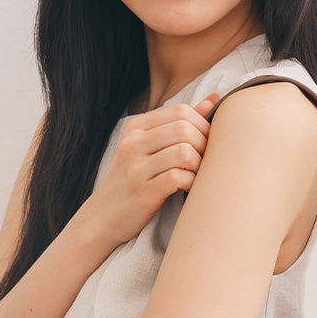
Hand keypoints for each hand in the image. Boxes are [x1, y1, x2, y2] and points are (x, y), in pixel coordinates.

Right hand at [78, 92, 221, 248]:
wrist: (101, 218)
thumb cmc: (132, 180)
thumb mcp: (148, 147)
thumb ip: (179, 124)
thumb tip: (215, 99)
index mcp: (136, 127)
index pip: (181, 111)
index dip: (203, 126)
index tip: (206, 144)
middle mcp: (133, 143)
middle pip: (185, 129)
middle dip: (204, 145)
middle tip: (206, 161)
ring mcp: (136, 168)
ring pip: (184, 152)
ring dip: (199, 165)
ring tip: (197, 174)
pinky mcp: (143, 192)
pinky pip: (178, 178)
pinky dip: (191, 182)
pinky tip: (188, 188)